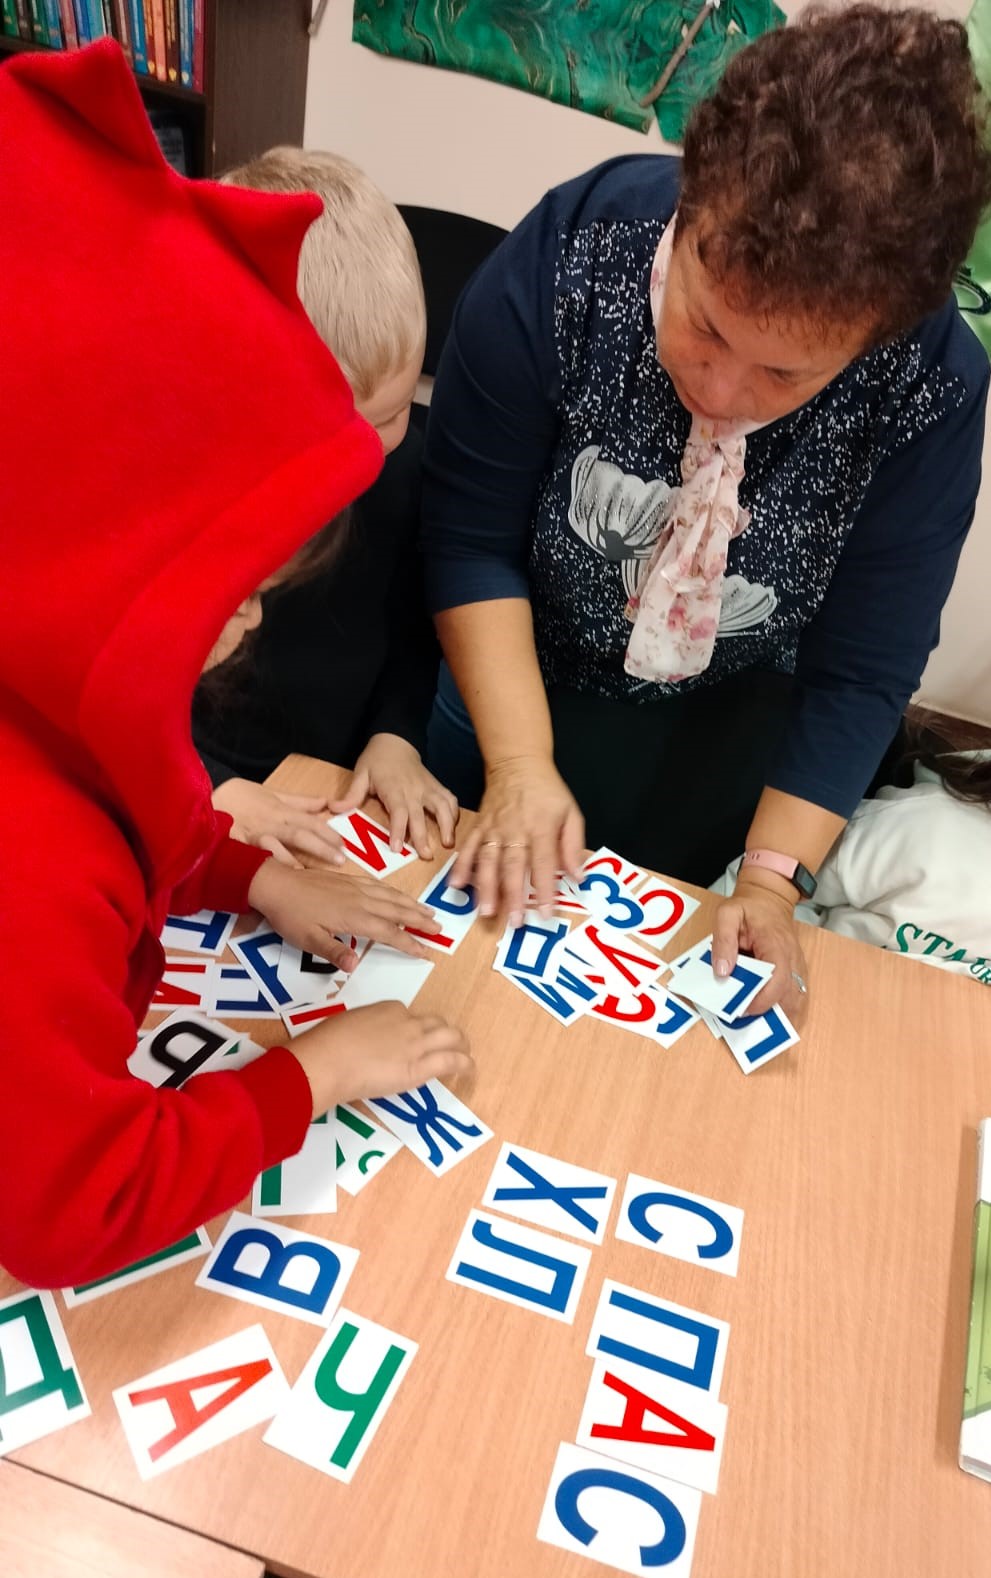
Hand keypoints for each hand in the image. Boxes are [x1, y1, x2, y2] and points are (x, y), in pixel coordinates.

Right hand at [214, 779, 344, 868]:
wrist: (203, 803)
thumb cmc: (237, 798)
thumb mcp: (268, 792)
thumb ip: (297, 801)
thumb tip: (324, 803)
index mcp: (279, 810)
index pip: (310, 821)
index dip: (328, 833)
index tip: (344, 845)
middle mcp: (270, 824)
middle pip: (300, 835)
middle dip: (320, 848)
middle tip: (340, 860)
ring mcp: (253, 837)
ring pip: (277, 848)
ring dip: (294, 861)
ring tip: (311, 876)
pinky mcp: (237, 847)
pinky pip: (254, 858)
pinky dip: (265, 867)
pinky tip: (277, 879)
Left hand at [247, 860, 435, 963]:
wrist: (275, 883)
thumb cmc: (290, 915)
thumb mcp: (308, 940)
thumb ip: (333, 952)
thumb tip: (356, 966)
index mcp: (354, 917)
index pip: (388, 932)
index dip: (409, 942)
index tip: (426, 951)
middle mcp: (360, 900)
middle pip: (397, 910)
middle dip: (419, 920)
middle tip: (439, 928)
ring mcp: (355, 887)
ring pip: (391, 896)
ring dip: (411, 904)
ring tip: (428, 911)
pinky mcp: (348, 880)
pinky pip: (379, 885)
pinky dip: (394, 892)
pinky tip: (398, 895)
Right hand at [290, 1002, 472, 1118]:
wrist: (330, 1060)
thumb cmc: (328, 1043)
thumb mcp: (346, 1025)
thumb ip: (361, 1031)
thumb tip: (360, 1042)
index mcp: (388, 1008)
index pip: (410, 1015)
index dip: (413, 1028)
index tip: (411, 1039)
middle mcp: (407, 1022)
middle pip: (436, 1023)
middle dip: (445, 1032)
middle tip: (448, 1042)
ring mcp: (416, 1044)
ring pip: (451, 1037)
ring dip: (460, 1044)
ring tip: (465, 1053)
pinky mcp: (419, 1068)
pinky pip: (451, 1061)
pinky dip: (465, 1064)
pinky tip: (469, 1069)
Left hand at [331, 734, 458, 860]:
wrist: (396, 741)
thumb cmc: (376, 760)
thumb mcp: (360, 774)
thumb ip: (351, 795)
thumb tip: (334, 809)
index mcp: (393, 788)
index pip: (398, 811)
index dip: (398, 830)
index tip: (397, 848)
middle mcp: (413, 789)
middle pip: (420, 814)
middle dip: (423, 835)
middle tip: (426, 855)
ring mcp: (428, 787)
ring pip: (442, 806)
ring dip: (447, 825)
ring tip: (447, 843)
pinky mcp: (436, 786)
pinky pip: (450, 799)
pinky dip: (454, 813)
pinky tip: (453, 827)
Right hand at [451, 755, 584, 925]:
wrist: (517, 763)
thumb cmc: (547, 791)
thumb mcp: (571, 813)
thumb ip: (573, 846)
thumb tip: (578, 876)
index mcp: (541, 827)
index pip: (544, 863)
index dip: (544, 889)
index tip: (544, 913)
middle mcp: (515, 830)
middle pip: (513, 866)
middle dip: (512, 895)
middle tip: (513, 922)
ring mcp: (494, 829)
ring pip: (487, 861)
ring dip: (485, 887)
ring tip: (485, 911)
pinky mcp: (479, 827)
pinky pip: (468, 848)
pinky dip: (461, 867)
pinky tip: (456, 885)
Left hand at [711, 880, 809, 1021]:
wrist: (769, 900)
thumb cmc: (748, 907)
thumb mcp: (727, 914)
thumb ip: (723, 941)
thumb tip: (723, 972)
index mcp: (775, 945)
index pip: (778, 979)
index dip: (762, 1000)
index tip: (742, 1009)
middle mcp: (792, 959)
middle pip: (790, 996)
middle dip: (769, 1013)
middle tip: (744, 1017)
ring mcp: (797, 967)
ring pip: (796, 1001)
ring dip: (777, 1014)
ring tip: (753, 1018)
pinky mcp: (795, 973)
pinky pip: (794, 997)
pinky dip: (781, 1009)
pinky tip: (763, 1012)